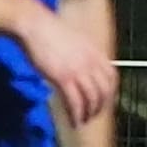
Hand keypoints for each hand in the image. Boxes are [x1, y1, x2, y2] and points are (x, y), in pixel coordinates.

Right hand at [17, 6, 117, 129]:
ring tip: (82, 121)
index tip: (103, 101)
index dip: (110, 92)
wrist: (34, 25)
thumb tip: (78, 67)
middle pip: (104, 91)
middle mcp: (91, 62)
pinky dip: (76, 115)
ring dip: (88, 113)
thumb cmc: (48, 30)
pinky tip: (74, 121)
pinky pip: (75, 102)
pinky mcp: (63, 78)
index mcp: (95, 52)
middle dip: (100, 106)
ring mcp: (78, 70)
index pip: (112, 77)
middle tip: (92, 115)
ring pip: (91, 99)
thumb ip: (81, 54)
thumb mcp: (73, 41)